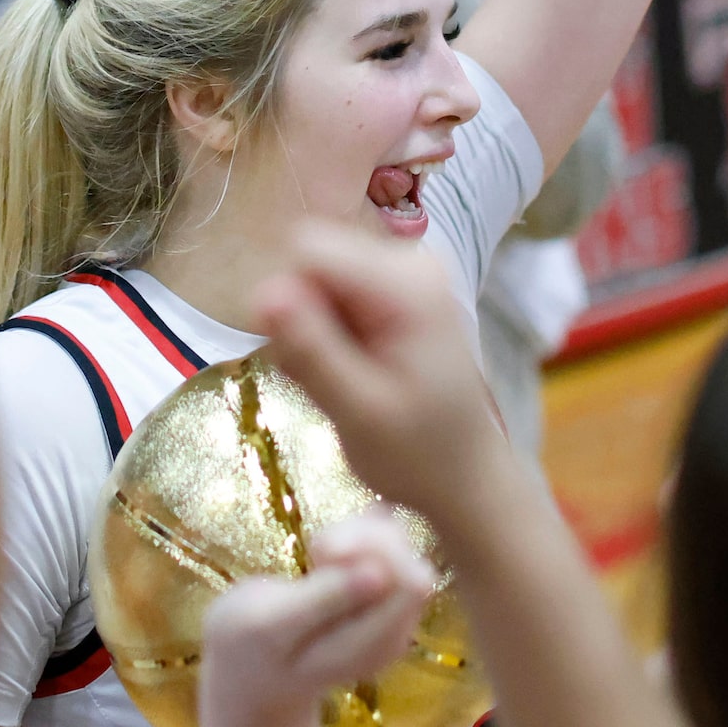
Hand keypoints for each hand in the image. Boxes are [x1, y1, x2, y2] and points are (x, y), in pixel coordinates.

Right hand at [202, 513, 435, 726]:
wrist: (253, 669)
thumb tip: (380, 574)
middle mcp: (396, 630)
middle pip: (412, 560)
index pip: (412, 582)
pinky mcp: (384, 593)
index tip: (321, 551)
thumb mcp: (274, 623)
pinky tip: (326, 549)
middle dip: (366, 538)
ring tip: (317, 553)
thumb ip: (327, 599)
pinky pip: (389, 545)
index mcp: (374, 645)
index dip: (373, 549)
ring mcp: (393, 613)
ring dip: (359, 534)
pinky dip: (359, 534)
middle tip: (317, 548)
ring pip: (402, 548)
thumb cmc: (252, 645)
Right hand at [253, 224, 509, 526]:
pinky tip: (349, 376)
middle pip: (309, 262)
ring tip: (342, 385)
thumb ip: (311, 350)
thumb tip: (262, 292)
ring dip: (310, 335)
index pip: (308, 249)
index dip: (289, 302)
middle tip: (325, 382)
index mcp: (405, 282)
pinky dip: (325, 339)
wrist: (465, 477)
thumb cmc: (418, 454)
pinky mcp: (390, 294)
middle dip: (300, 321)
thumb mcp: (359, 411)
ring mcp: (400, 276)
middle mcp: (406, 262)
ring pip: (313, 282)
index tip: (303, 358)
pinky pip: (330, 297)